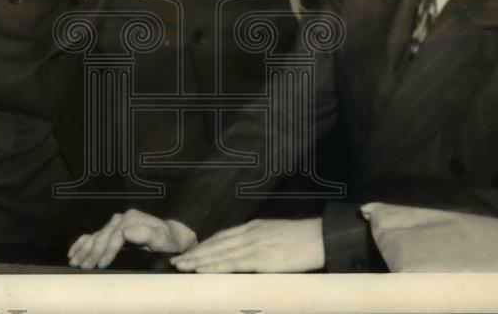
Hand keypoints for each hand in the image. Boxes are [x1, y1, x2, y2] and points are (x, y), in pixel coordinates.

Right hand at [67, 209, 196, 269]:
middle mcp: (121, 219)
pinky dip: (81, 243)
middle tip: (84, 268)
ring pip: (94, 236)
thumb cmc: (167, 241)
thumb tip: (125, 232)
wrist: (169, 237)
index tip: (101, 265)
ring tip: (74, 262)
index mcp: (132, 219)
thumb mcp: (161, 239)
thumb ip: (146, 235)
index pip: (115, 235)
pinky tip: (73, 252)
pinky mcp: (110, 230)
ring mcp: (114, 224)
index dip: (107, 250)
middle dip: (93, 253)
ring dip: (83, 249)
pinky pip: (92, 235)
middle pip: (103, 236)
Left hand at [171, 218, 323, 272]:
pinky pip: (233, 262)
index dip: (204, 245)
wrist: (321, 237)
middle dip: (195, 253)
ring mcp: (254, 244)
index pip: (222, 236)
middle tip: (176, 261)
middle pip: (216, 243)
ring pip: (219, 252)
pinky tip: (203, 269)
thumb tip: (244, 252)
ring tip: (182, 266)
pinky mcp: (261, 257)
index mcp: (253, 227)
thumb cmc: (302, 239)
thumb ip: (258, 240)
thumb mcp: (275, 234)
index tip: (189, 252)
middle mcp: (249, 233)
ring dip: (199, 260)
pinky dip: (215, 266)